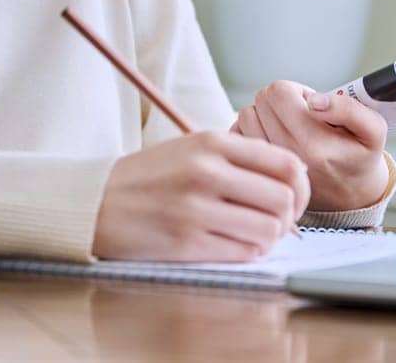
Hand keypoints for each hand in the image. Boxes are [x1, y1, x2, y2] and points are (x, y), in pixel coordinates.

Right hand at [91, 130, 310, 260]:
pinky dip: (249, 252)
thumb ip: (239, 159)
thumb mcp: (192, 149)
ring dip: (270, 238)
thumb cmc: (149, 178)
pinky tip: (235, 245)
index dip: (301, 187)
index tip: (293, 198)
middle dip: (290, 217)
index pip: (287, 164)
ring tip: (253, 234)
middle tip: (277, 222)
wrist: (94, 202)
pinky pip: (244, 252)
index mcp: (212, 143)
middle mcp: (207, 171)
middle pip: (285, 199)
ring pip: (270, 229)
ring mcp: (196, 208)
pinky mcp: (186, 242)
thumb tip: (294, 179)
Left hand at [232, 81, 389, 211]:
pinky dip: (250, 129)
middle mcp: (288, 156)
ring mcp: (269, 166)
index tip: (310, 104)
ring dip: (264, 113)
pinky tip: (270, 135)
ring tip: (287, 125)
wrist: (350, 197)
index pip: (279, 92)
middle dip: (280, 99)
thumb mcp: (372, 130)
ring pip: (246, 115)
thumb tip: (314, 101)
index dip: (296, 90)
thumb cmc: (359, 157)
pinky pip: (238, 134)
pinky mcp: (258, 171)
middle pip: (261, 100)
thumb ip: (348, 109)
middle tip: (299, 114)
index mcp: (314, 144)